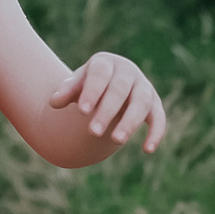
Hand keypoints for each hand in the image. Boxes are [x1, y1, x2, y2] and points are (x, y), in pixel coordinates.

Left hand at [50, 52, 166, 151]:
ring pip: (141, 103)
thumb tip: (54, 102)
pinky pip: (159, 118)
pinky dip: (156, 133)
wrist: (108, 87)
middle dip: (107, 111)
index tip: (82, 111)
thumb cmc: (89, 87)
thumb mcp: (75, 87)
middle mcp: (128, 72)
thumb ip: (66, 92)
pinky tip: (147, 150)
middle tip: (93, 132)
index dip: (92, 92)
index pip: (100, 75)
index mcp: (106, 63)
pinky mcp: (154, 104)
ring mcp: (144, 87)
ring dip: (130, 122)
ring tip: (115, 141)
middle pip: (120, 90)